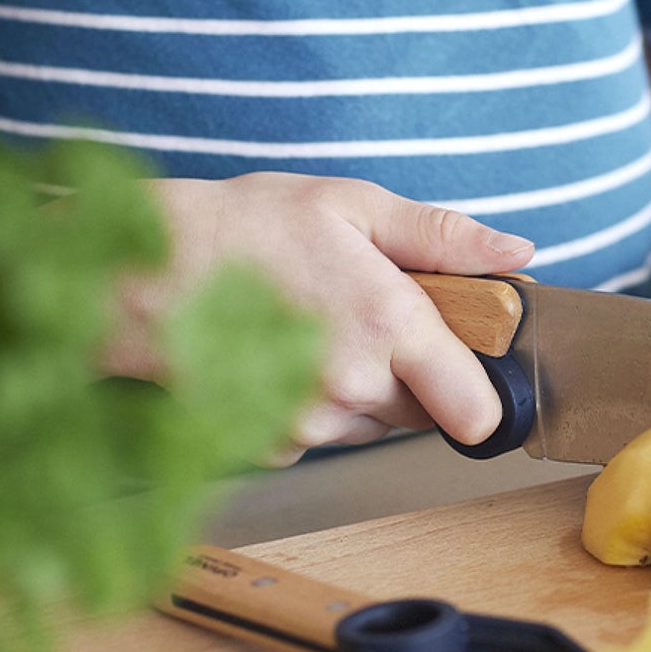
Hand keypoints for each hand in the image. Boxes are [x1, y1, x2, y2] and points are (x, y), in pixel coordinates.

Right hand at [100, 173, 533, 463]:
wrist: (131, 276)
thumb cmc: (237, 230)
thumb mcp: (349, 205)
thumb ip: (440, 236)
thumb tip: (518, 254)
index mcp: (388, 325)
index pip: (477, 409)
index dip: (484, 392)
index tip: (470, 366)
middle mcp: (353, 387)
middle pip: (422, 412)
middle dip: (410, 374)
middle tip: (366, 316)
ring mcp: (307, 424)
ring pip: (369, 424)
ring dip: (358, 389)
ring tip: (313, 327)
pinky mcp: (267, 447)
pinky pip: (317, 434)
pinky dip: (309, 405)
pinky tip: (276, 356)